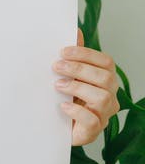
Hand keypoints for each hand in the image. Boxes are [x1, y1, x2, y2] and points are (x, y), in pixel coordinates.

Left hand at [54, 30, 118, 145]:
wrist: (54, 130)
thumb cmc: (64, 101)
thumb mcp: (67, 78)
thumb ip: (73, 58)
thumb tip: (75, 32)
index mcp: (105, 81)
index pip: (106, 63)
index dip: (86, 55)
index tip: (63, 51)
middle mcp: (109, 97)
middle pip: (106, 78)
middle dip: (79, 69)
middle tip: (56, 66)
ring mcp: (103, 115)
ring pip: (102, 97)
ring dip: (78, 88)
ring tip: (58, 85)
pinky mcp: (92, 131)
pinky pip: (92, 120)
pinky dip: (77, 112)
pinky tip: (62, 106)